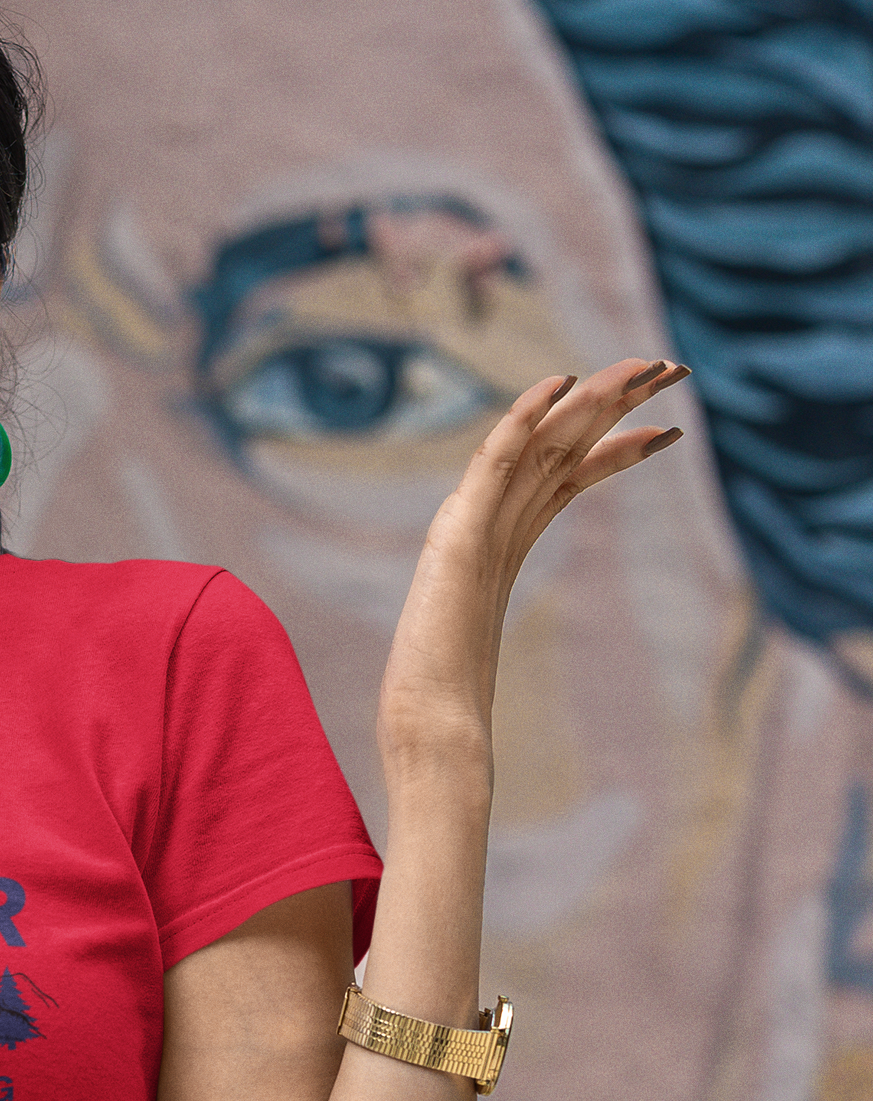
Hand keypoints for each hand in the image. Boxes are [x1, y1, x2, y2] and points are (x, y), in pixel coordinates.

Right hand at [378, 356, 688, 773]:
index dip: (618, 449)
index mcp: (500, 553)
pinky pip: (494, 461)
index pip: (569, 482)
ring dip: (593, 399)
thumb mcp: (485, 667)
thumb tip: (500, 687)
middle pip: (562, 449)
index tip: (669, 428)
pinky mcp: (455, 538)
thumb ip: (491, 655)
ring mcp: (469, 531)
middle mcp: (487, 530)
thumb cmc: (448, 716)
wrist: (428, 734)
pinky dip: (524, 418)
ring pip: (539, 445)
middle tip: (673, 367)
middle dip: (616, 404)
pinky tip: (560, 383)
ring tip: (648, 366)